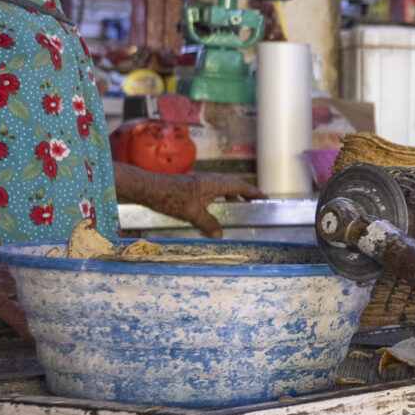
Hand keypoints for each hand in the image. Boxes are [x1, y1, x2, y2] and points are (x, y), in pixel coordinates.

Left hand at [119, 169, 260, 237]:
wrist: (149, 189)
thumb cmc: (171, 198)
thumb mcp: (193, 214)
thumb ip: (209, 224)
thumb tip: (220, 235)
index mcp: (214, 183)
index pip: (240, 186)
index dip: (254, 193)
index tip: (265, 198)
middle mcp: (209, 180)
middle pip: (233, 183)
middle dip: (245, 192)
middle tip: (254, 202)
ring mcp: (200, 181)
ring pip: (222, 186)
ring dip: (232, 194)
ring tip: (237, 206)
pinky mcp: (191, 185)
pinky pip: (213, 189)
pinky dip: (220, 196)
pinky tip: (214, 207)